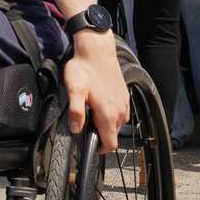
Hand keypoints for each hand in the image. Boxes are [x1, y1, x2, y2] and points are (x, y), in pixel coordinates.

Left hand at [62, 29, 127, 152]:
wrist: (97, 51)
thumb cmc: (84, 69)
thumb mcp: (74, 90)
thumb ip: (76, 112)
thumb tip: (75, 129)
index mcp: (108, 113)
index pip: (111, 144)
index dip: (100, 149)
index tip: (89, 146)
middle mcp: (120, 111)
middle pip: (113, 135)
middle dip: (100, 136)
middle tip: (85, 126)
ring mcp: (124, 103)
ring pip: (117, 125)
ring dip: (105, 125)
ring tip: (90, 114)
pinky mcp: (125, 96)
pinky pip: (121, 114)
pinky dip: (111, 115)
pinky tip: (99, 105)